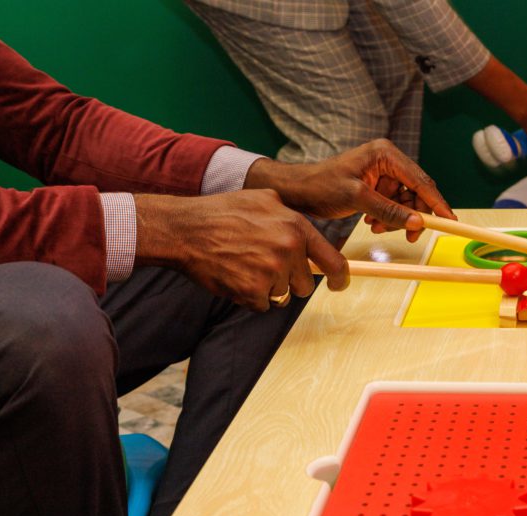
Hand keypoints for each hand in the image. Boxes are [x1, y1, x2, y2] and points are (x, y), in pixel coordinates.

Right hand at [134, 190, 346, 311]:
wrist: (186, 229)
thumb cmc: (223, 212)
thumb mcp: (264, 199)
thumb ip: (291, 217)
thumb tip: (310, 236)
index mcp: (296, 226)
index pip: (333, 261)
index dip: (340, 278)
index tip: (339, 284)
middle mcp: (288, 249)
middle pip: (305, 284)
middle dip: (289, 280)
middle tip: (263, 264)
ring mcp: (271, 272)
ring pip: (282, 295)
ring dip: (267, 287)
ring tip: (245, 265)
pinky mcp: (252, 291)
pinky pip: (262, 304)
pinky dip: (249, 296)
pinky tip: (234, 276)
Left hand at [245, 139, 455, 242]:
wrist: (298, 191)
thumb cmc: (321, 185)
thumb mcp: (357, 198)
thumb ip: (389, 210)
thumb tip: (417, 222)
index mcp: (385, 154)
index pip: (420, 180)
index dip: (436, 202)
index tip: (449, 220)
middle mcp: (388, 160)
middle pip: (416, 192)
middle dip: (412, 215)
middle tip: (409, 236)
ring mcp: (383, 174)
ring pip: (406, 202)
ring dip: (397, 219)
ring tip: (378, 228)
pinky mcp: (377, 186)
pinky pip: (393, 205)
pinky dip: (388, 218)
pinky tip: (373, 223)